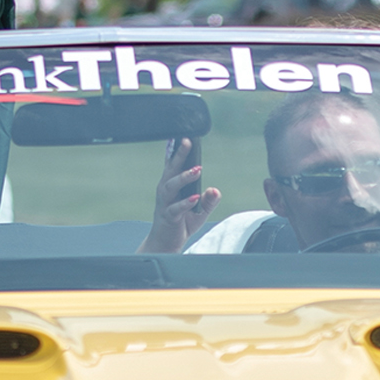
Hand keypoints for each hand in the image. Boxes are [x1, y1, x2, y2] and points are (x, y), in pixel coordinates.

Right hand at [143, 137, 219, 253]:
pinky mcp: (168, 217)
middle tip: (187, 141)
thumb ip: (209, 200)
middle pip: (171, 169)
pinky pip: (175, 208)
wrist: (165, 244)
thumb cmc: (180, 223)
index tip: (182, 136)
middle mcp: (165, 191)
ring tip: (197, 170)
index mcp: (172, 186)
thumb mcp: (199, 211)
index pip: (173, 164)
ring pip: (171, 186)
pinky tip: (195, 198)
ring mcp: (165, 204)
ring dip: (184, 177)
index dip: (175, 150)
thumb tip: (215, 189)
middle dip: (179, 155)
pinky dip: (185, 203)